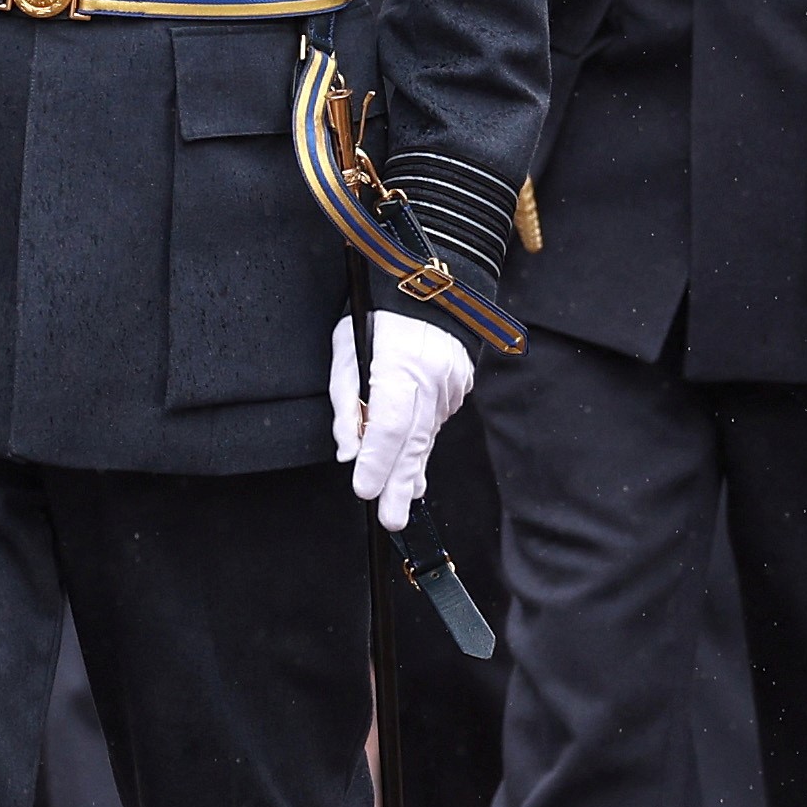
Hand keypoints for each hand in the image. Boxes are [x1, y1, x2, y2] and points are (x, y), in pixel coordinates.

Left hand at [326, 312, 474, 531]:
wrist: (428, 285)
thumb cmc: (378, 314)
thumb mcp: (347, 348)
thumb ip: (345, 401)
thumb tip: (349, 451)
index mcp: (398, 363)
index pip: (388, 425)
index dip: (376, 462)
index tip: (364, 491)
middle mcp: (431, 376)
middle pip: (414, 441)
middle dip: (400, 485)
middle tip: (392, 521)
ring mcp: (451, 381)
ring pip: (428, 435)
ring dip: (412, 468)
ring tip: (403, 498)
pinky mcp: (461, 383)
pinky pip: (437, 419)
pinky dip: (422, 438)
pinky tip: (412, 455)